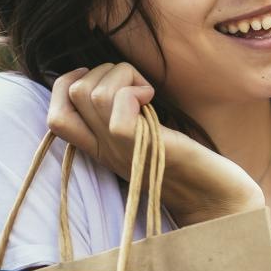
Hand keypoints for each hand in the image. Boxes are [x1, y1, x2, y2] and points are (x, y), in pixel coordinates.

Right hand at [47, 64, 264, 224]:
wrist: (215, 199)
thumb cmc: (188, 163)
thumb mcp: (145, 136)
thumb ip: (123, 115)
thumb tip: (112, 79)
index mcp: (100, 148)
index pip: (55, 116)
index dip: (65, 84)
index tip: (99, 78)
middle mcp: (104, 149)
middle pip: (73, 93)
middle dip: (103, 71)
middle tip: (135, 85)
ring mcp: (121, 148)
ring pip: (91, 92)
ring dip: (121, 75)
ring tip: (145, 91)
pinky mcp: (142, 144)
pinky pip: (115, 107)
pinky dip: (132, 89)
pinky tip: (151, 99)